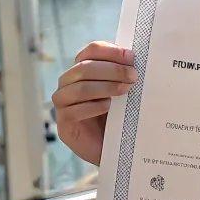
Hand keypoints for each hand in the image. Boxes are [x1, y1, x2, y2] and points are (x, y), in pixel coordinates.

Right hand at [52, 42, 137, 165]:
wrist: (116, 148)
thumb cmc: (120, 115)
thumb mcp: (124, 90)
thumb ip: (124, 73)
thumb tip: (136, 59)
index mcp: (83, 68)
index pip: (91, 50)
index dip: (110, 51)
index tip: (131, 57)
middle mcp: (69, 83)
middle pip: (84, 67)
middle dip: (112, 70)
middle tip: (133, 76)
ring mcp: (63, 103)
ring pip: (78, 87)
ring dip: (105, 86)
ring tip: (124, 90)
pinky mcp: (64, 124)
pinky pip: (73, 111)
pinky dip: (93, 106)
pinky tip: (108, 107)